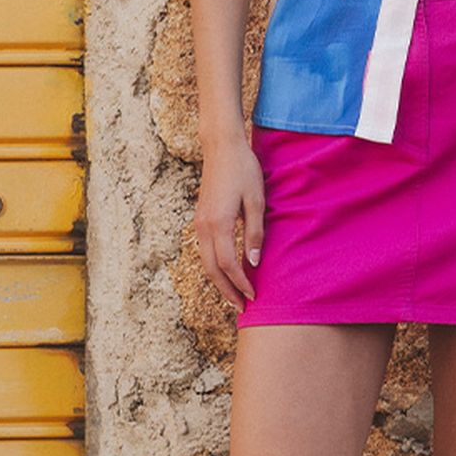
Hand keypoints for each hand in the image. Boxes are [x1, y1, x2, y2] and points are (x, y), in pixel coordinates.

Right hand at [194, 133, 264, 310]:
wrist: (222, 147)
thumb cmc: (243, 170)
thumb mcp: (256, 200)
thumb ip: (254, 232)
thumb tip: (253, 261)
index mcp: (218, 223)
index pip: (228, 264)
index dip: (240, 283)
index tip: (253, 296)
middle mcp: (204, 226)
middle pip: (211, 269)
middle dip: (226, 290)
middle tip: (242, 307)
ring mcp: (199, 222)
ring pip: (205, 261)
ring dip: (219, 281)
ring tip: (234, 295)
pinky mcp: (200, 218)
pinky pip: (204, 250)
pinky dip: (214, 266)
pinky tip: (227, 272)